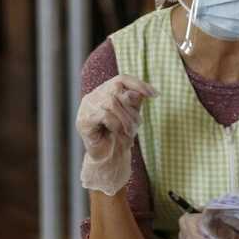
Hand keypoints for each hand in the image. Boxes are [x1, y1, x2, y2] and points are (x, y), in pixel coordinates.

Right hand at [76, 75, 156, 195]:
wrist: (106, 159)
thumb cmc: (118, 136)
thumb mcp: (131, 116)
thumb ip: (133, 103)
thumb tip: (137, 93)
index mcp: (105, 92)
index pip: (121, 79)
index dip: (138, 84)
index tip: (155, 95)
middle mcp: (94, 96)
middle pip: (116, 90)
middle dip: (131, 109)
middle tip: (138, 126)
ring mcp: (86, 107)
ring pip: (111, 102)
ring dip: (126, 119)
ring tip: (130, 133)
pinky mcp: (83, 120)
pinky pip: (105, 116)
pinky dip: (117, 126)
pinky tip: (120, 134)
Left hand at [177, 210, 238, 238]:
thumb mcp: (230, 235)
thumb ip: (215, 221)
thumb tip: (205, 210)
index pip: (185, 221)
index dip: (195, 214)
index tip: (206, 215)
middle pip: (182, 229)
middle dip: (192, 223)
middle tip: (207, 223)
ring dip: (190, 234)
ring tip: (205, 234)